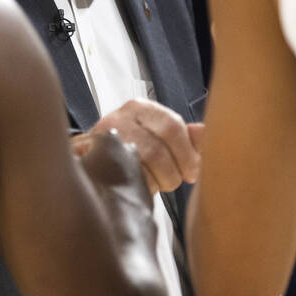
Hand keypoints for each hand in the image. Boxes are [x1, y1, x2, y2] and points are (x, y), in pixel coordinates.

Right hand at [72, 98, 201, 193]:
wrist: (94, 160)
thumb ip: (187, 137)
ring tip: (155, 185)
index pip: (172, 126)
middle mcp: (118, 118)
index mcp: (140, 108)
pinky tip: (138, 187)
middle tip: (174, 181)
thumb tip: (208, 132)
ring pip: (138, 166)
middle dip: (171, 173)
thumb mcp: (162, 139)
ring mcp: (100, 137)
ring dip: (154, 182)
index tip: (192, 172)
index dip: (187, 154)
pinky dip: (135, 186)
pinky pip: (119, 177)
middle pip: (156, 150)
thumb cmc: (133, 149)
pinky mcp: (86, 158)